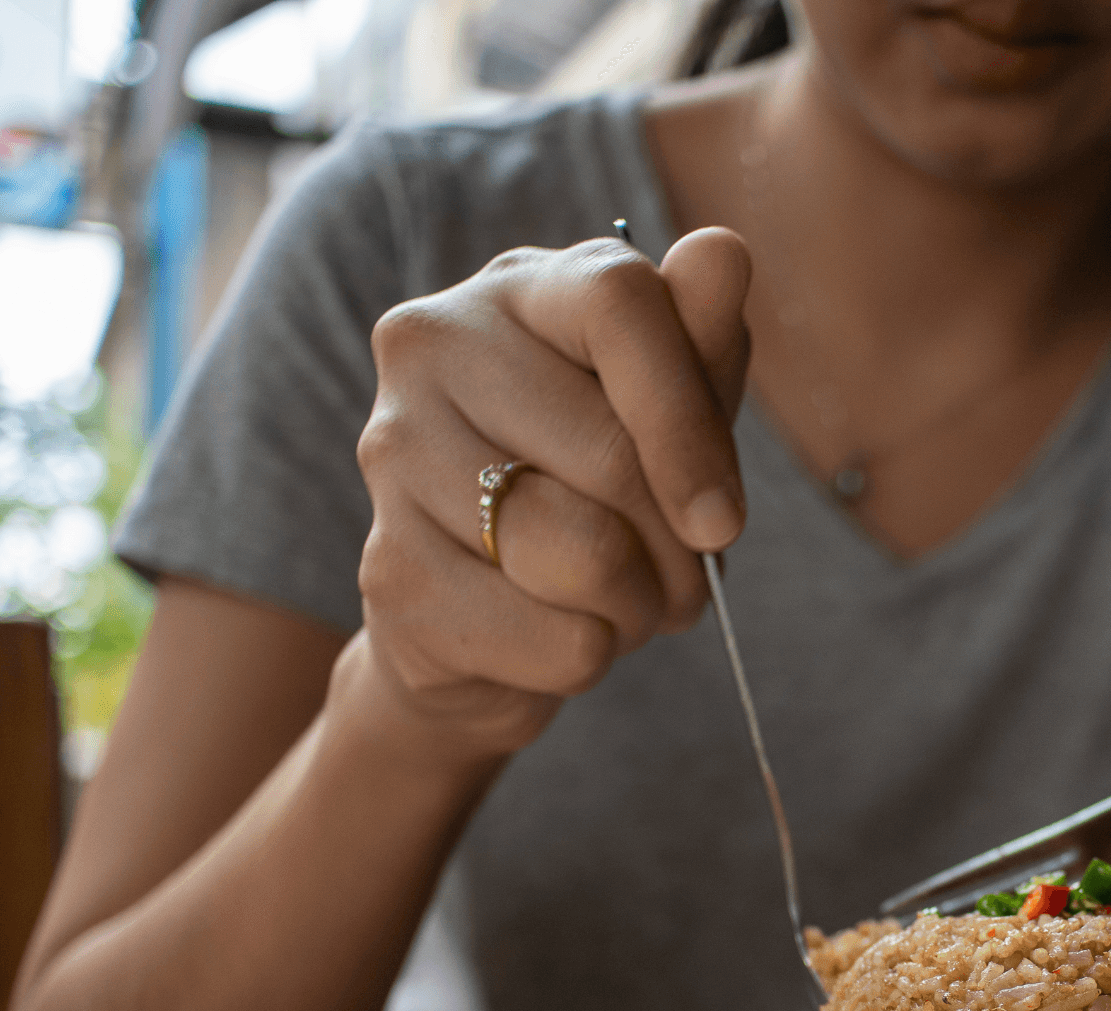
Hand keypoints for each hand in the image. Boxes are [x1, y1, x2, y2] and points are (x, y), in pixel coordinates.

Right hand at [344, 228, 753, 761]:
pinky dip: (587, 657)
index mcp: (520, 287)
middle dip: (679, 547)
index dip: (689, 422)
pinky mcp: (386, 571)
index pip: (620, 305)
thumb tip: (723, 253)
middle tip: (682, 575)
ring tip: (625, 599)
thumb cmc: (601, 490)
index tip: (723, 522)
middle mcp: (432, 345)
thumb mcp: (672, 412)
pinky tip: (560, 631)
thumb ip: (701, 341)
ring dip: (639, 606)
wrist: (490, 618)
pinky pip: (552, 639)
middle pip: (610, 454)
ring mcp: (391, 453)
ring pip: (582, 555)